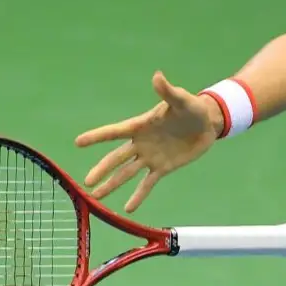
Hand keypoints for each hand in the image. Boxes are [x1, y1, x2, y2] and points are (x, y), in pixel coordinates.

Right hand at [75, 71, 224, 212]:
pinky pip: (147, 183)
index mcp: (141, 125)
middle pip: (117, 158)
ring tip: (96, 198)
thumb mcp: (182, 100)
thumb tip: (158, 76)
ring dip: (112, 185)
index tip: (78, 142)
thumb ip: (168, 91)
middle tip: (86, 183)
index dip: (97, 137)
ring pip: (127, 173)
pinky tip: (128, 209)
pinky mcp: (163, 167)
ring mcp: (150, 156)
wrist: (207, 123)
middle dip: (102, 170)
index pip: (115, 132)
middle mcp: (141, 143)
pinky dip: (138, 195)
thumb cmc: (192, 107)